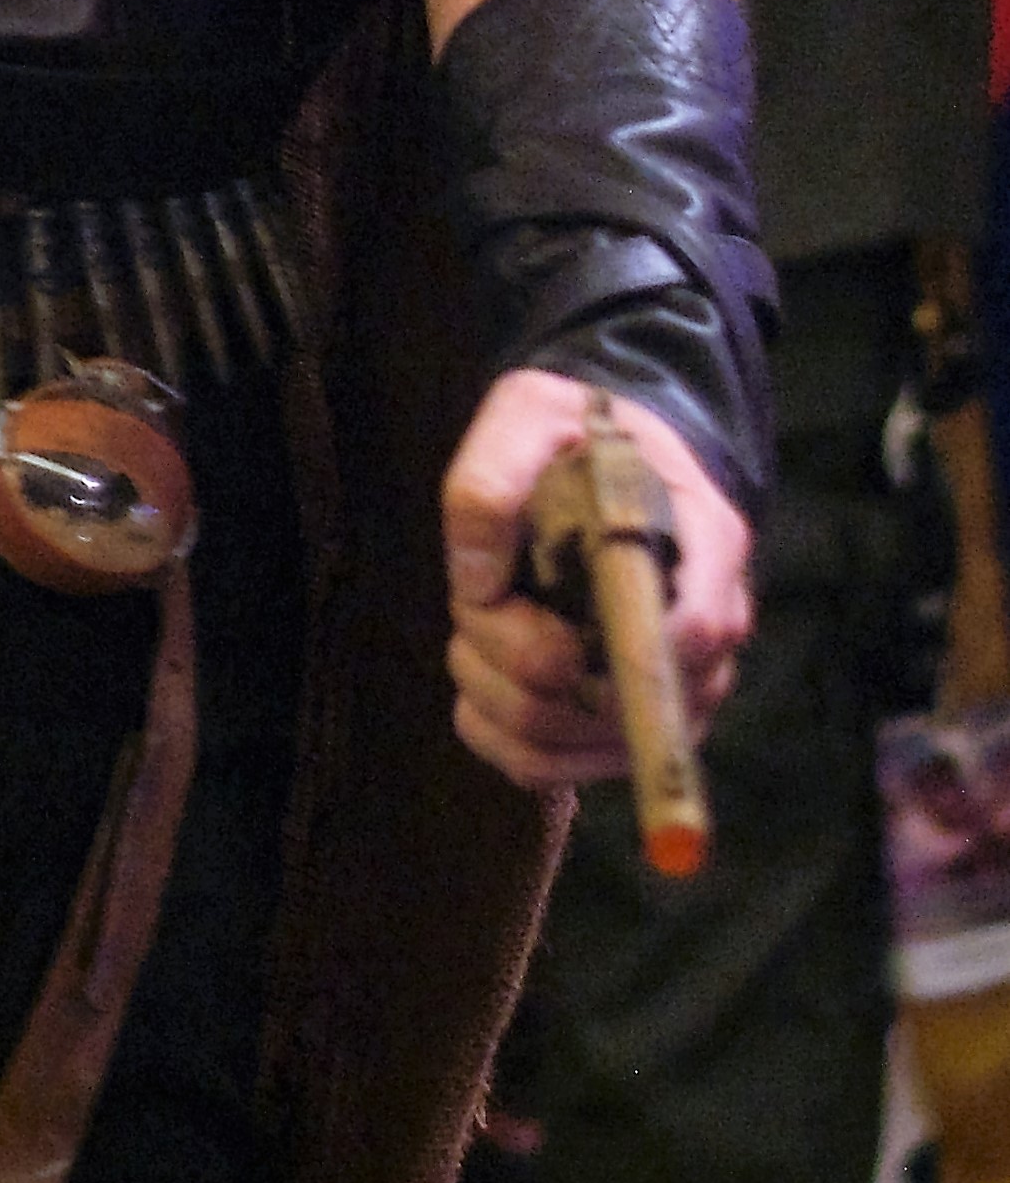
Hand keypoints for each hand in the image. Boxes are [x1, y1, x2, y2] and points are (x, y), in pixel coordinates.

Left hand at [442, 366, 753, 790]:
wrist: (607, 464)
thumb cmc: (576, 438)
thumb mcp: (528, 414)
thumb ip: (491, 479)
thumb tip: (476, 585)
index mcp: (706, 544)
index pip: (685, 632)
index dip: (588, 641)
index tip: (510, 596)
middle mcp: (707, 639)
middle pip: (600, 703)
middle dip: (507, 649)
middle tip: (482, 593)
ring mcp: (674, 699)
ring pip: (562, 743)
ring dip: (490, 687)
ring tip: (481, 619)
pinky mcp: (626, 735)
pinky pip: (546, 768)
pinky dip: (490, 727)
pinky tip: (483, 670)